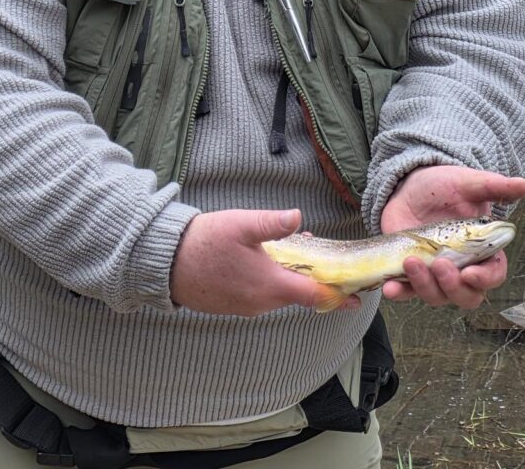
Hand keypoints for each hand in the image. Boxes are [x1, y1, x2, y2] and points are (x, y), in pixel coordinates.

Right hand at [170, 208, 360, 315]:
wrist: (168, 263)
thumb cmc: (205, 242)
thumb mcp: (241, 224)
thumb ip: (273, 223)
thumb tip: (298, 216)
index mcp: (271, 285)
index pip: (315, 295)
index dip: (338, 295)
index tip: (357, 297)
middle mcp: (262, 303)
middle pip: (298, 293)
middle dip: (309, 275)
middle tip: (312, 249)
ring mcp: (246, 308)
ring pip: (278, 293)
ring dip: (287, 276)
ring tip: (285, 247)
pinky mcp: (233, 306)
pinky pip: (260, 296)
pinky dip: (268, 280)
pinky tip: (260, 259)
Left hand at [379, 166, 524, 308]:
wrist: (411, 186)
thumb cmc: (445, 187)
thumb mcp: (468, 183)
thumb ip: (494, 187)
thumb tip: (522, 184)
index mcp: (483, 251)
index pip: (493, 275)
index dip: (485, 279)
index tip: (471, 273)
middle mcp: (461, 268)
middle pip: (466, 296)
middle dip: (454, 287)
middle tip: (440, 264)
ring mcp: (434, 274)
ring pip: (436, 296)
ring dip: (424, 286)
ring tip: (411, 262)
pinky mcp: (410, 273)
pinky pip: (406, 292)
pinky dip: (399, 294)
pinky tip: (389, 288)